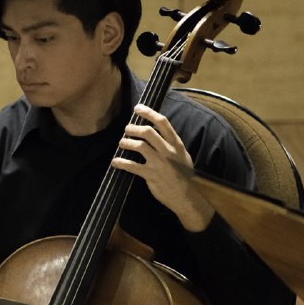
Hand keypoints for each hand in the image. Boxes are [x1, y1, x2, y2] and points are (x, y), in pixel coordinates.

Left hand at [110, 104, 213, 231]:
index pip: (162, 122)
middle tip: (127, 129)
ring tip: (122, 143)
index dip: (148, 113)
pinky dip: (121, 162)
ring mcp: (159, 163)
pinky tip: (116, 162)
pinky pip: (132, 166)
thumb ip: (171, 144)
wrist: (187, 196)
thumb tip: (158, 133)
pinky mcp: (151, 175)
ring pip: (139, 145)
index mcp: (176, 144)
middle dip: (134, 128)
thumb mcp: (183, 155)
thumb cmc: (184, 175)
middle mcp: (168, 150)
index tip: (138, 108)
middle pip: (148, 132)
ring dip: (127, 142)